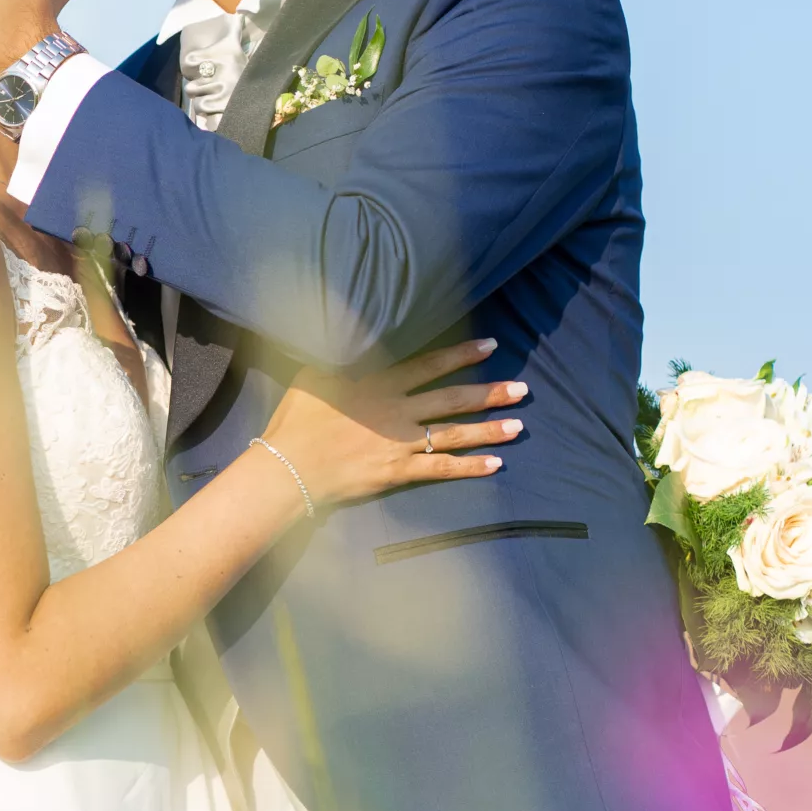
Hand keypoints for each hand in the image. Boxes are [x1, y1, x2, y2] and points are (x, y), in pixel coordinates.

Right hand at [263, 339, 525, 507]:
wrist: (289, 467)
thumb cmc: (295, 423)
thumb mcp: (312, 377)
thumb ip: (336, 359)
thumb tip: (340, 338)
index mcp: (378, 383)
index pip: (429, 365)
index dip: (462, 355)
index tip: (490, 347)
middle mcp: (397, 411)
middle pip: (453, 399)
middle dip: (490, 393)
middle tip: (522, 390)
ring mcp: (401, 443)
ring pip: (455, 433)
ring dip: (489, 429)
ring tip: (518, 425)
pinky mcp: (398, 472)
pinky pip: (441, 469)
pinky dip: (470, 468)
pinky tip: (495, 465)